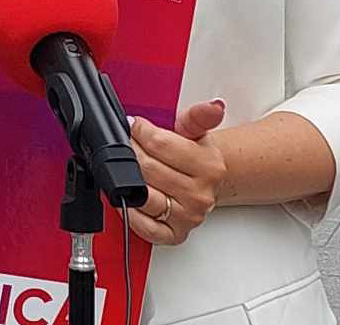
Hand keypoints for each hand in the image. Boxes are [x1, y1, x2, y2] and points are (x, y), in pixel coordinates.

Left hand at [125, 100, 227, 245]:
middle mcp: (199, 195)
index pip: (161, 145)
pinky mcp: (174, 234)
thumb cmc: (196, 155)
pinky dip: (131, 213)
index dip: (140, 131)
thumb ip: (199, 116)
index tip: (134, 126)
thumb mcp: (195, 130)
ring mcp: (187, 216)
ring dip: (126, 180)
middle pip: (148, 169)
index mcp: (208, 166)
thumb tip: (215, 106)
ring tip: (125, 167)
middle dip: (130, 151)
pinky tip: (128, 197)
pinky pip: (146, 228)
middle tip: (127, 144)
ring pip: (144, 197)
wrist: (206, 181)